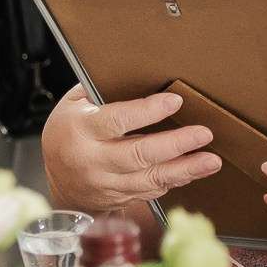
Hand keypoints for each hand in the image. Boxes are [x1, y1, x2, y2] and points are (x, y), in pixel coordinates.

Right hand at [40, 86, 220, 213]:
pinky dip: (176, 180)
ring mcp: (107, 184)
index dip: (146, 112)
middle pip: (138, 154)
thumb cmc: (66, 135)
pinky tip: (195, 170)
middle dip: (175, 144)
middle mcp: (93, 160)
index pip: (116, 121)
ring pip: (149, 178)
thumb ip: (97, 90)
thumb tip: (129, 68)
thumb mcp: (71, 106)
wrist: (55, 183)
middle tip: (202, 134)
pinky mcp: (119, 198)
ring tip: (210, 160)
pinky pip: (151, 190)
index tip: (174, 101)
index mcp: (80, 130)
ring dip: (184, 169)